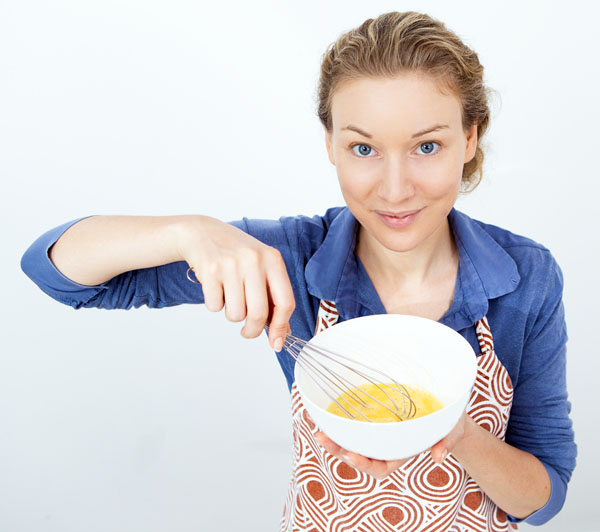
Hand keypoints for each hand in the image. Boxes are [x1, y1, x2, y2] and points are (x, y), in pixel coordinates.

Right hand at [175, 215, 294, 349]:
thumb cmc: (237, 255)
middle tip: (247, 331)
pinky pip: (215, 307)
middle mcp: (254, 260)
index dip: (281, 327)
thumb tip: (281, 333)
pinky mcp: (209, 270)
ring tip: (230, 296)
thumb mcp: (262, 267)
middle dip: (252, 330)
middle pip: (258, 314)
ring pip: (235, 314)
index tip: (276, 343)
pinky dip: (215, 304)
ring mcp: (231, 264)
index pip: (285, 302)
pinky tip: (216, 287)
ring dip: (232, 314)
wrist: (203, 233)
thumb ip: (273, 297)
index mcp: (273, 259)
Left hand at [314, 412, 469, 479]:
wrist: (450, 410)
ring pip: (355, 440)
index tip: (349, 455)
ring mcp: (382, 432)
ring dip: (336, 436)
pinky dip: (343, 421)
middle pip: (361, 454)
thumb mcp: (453, 430)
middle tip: (321, 437)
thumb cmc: (451, 422)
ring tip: (318, 428)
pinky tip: (328, 413)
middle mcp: (389, 444)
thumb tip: (439, 457)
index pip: (381, 466)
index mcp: (404, 451)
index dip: (365, 465)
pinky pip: (358, 423)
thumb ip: (447, 442)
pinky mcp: (378, 417)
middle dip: (339, 449)